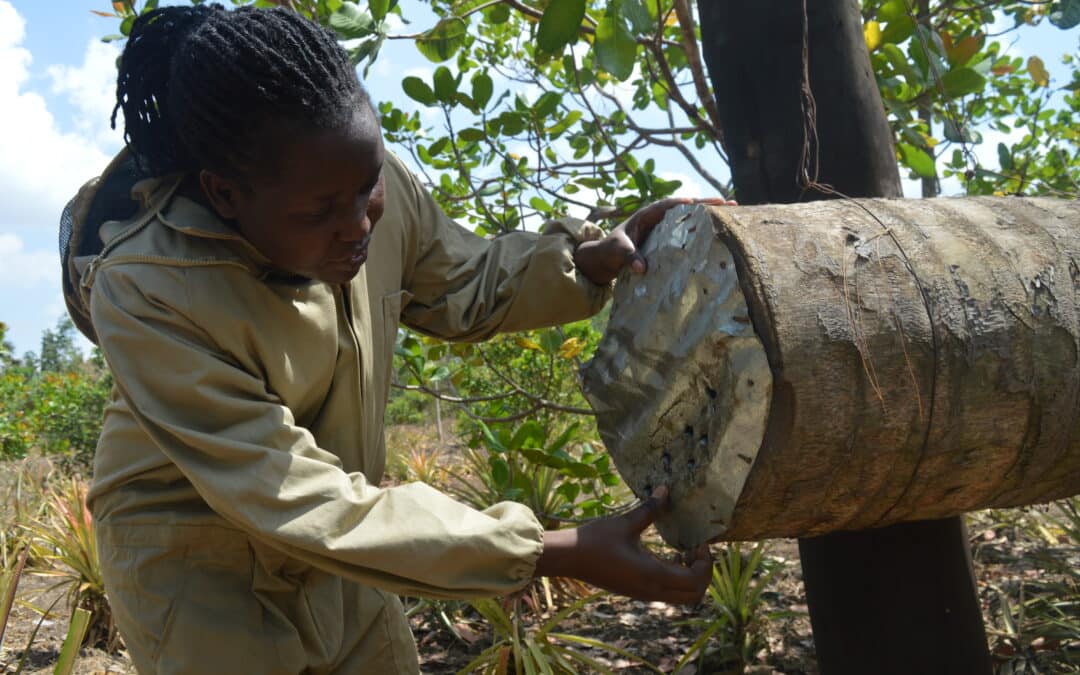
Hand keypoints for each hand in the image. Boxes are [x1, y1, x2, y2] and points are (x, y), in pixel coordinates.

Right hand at [535, 486, 712, 604]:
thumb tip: (666, 489)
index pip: (695, 580)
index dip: (705, 563)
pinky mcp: (636, 591)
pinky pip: (667, 593)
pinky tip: (667, 557)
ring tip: (684, 552)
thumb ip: (650, 509)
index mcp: (653, 575)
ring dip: (689, 577)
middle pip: (693, 595)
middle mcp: (651, 590)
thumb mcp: (625, 522)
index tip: (699, 541)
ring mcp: (643, 594)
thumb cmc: (595, 540)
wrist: (567, 558)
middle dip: (702, 573)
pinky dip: (676, 579)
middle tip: (696, 549)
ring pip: (681, 597)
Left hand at [574, 197, 735, 285]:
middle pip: (686, 206)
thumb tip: (642, 268)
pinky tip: (720, 230)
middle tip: (731, 204)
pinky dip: (703, 227)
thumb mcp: (618, 253)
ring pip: (690, 216)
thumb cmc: (609, 251)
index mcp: (646, 214)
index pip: (669, 205)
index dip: (686, 204)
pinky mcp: (668, 236)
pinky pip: (688, 228)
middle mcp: (658, 216)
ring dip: (710, 214)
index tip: (702, 204)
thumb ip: (629, 257)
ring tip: (734, 213)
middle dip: (708, 205)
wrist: (604, 257)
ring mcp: (665, 225)